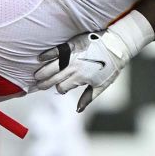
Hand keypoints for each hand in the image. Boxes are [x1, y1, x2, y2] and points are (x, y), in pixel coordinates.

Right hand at [34, 12, 152, 112]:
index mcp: (81, 78)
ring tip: (36, 75)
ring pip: (51, 66)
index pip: (62, 88)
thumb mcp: (102, 85)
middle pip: (54, 78)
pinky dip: (46, 54)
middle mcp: (74, 68)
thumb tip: (78, 110)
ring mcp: (72, 56)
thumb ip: (88, 97)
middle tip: (38, 85)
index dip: (60, 90)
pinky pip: (56, 50)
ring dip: (42, 72)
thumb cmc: (111, 67)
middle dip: (45, 83)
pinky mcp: (72, 45)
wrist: (118, 45)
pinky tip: (39, 58)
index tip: (60, 89)